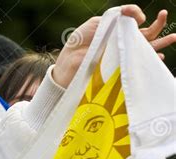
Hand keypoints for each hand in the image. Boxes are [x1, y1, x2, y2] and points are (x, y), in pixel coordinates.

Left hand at [53, 5, 175, 88]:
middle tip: (165, 16)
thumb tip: (140, 18)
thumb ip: (119, 15)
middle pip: (145, 36)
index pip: (136, 25)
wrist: (69, 60)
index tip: (146, 14)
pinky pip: (137, 64)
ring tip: (173, 38)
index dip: (143, 18)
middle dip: (158, 28)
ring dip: (160, 44)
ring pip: (144, 49)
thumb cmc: (81, 41)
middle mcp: (121, 45)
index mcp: (116, 33)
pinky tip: (159, 59)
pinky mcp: (119, 67)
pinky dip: (148, 60)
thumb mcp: (100, 21)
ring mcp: (120, 57)